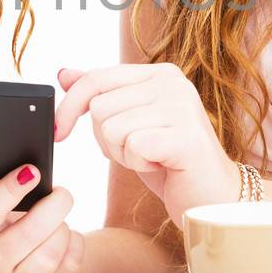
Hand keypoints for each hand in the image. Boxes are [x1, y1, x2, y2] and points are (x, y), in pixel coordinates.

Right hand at [0, 164, 83, 272]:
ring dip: (62, 228)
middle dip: (52, 208)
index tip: (32, 171)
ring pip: (49, 254)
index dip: (11, 189)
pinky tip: (67, 234)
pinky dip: (74, 244)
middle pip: (28, 234)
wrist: (19, 255)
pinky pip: (68, 266)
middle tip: (61, 193)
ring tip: (60, 216)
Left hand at [53, 63, 237, 221]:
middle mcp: (173, 83)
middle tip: (137, 151)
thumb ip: (102, 95)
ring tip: (151, 158)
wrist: (212, 198)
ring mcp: (182, 107)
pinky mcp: (186, 136)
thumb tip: (63, 74)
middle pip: (99, 106)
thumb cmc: (170, 162)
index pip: (97, 78)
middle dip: (106, 140)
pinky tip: (161, 166)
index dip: (69, 106)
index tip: (59, 132)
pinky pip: (132, 145)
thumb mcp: (130, 124)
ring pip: (111, 127)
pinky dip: (138, 164)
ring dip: (122, 154)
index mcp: (160, 74)